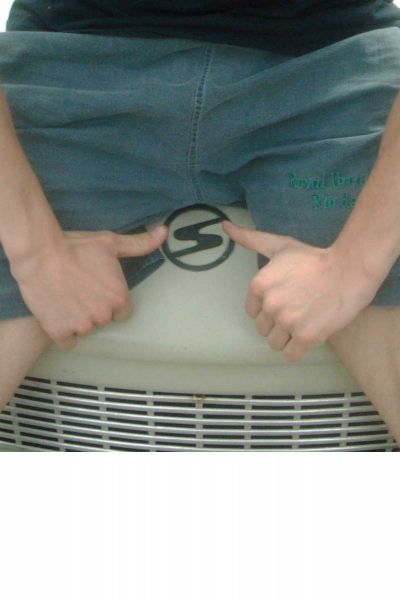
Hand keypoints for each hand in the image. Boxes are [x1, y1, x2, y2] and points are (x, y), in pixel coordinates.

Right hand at [9, 226, 167, 350]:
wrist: (39, 254)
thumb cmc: (75, 247)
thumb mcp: (110, 243)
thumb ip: (139, 244)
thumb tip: (164, 233)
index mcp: (119, 298)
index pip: (123, 312)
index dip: (111, 302)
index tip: (98, 291)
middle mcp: (103, 315)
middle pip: (103, 320)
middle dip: (94, 310)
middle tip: (79, 290)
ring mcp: (82, 326)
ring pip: (85, 330)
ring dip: (78, 320)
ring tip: (66, 298)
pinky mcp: (60, 332)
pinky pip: (68, 341)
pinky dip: (63, 331)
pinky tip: (58, 313)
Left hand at [223, 220, 380, 361]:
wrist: (348, 271)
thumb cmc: (313, 258)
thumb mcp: (279, 246)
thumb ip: (250, 239)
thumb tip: (225, 226)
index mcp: (259, 285)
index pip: (252, 312)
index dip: (268, 309)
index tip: (285, 301)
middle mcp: (270, 305)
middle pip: (263, 329)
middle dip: (277, 324)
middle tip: (297, 310)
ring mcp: (287, 322)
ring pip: (275, 343)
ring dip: (287, 338)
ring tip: (303, 322)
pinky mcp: (305, 337)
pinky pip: (290, 355)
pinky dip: (297, 350)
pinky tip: (307, 336)